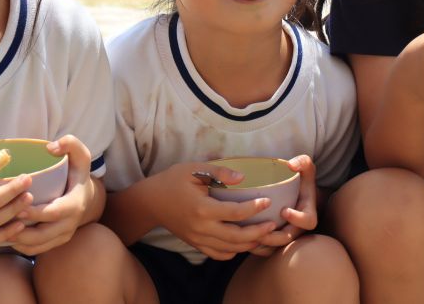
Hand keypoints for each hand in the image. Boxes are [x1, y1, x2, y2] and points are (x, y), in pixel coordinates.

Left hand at [10, 135, 94, 255]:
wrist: (87, 198)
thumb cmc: (77, 174)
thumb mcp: (80, 156)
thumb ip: (70, 144)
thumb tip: (50, 147)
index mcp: (75, 204)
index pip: (54, 213)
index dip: (35, 212)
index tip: (17, 205)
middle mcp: (70, 224)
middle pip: (41, 235)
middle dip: (18, 230)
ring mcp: (62, 236)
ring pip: (34, 246)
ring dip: (14, 239)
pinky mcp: (54, 243)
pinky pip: (33, 250)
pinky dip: (17, 245)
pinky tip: (3, 234)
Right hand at [148, 162, 278, 260]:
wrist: (151, 201)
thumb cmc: (173, 181)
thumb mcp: (194, 169)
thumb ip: (219, 172)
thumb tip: (243, 177)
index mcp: (203, 209)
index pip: (235, 213)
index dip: (254, 208)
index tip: (268, 201)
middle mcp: (201, 228)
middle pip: (236, 237)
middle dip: (258, 232)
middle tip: (272, 225)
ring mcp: (198, 239)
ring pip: (229, 249)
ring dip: (249, 244)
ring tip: (264, 235)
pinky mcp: (196, 244)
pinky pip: (217, 254)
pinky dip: (233, 251)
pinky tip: (243, 243)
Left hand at [249, 155, 317, 256]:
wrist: (298, 193)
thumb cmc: (301, 179)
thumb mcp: (306, 167)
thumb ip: (302, 162)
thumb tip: (290, 165)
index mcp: (307, 211)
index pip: (309, 221)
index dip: (298, 219)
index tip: (284, 210)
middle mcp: (298, 227)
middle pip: (288, 239)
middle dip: (274, 237)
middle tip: (259, 231)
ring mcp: (287, 235)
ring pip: (276, 248)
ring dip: (262, 245)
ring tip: (247, 237)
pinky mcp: (275, 239)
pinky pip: (266, 250)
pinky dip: (256, 247)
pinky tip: (242, 241)